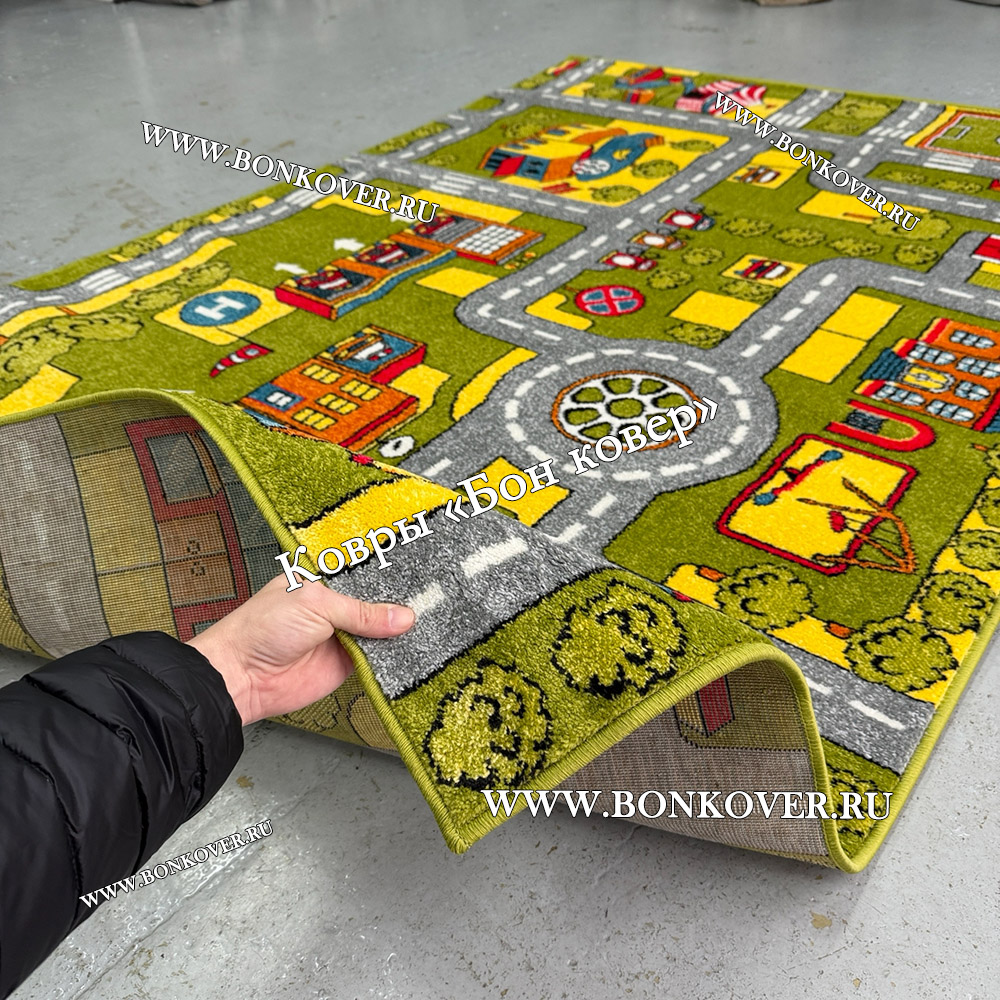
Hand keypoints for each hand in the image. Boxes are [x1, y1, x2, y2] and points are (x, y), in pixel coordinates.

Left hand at [187, 575, 414, 725]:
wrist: (244, 677)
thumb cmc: (263, 629)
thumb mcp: (316, 605)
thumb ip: (362, 611)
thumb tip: (402, 617)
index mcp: (324, 578)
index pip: (365, 569)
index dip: (390, 570)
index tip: (422, 566)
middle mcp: (336, 604)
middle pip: (378, 600)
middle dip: (401, 600)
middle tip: (436, 593)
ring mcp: (343, 634)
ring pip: (382, 629)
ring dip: (401, 629)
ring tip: (437, 616)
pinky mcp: (348, 663)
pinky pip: (379, 658)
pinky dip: (396, 656)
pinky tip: (417, 646)